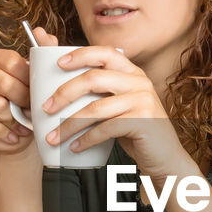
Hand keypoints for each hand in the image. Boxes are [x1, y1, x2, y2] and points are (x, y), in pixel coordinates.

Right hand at [0, 27, 56, 154]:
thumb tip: (41, 31)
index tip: (38, 92)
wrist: (22, 135)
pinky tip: (12, 135)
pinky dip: (3, 131)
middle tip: (31, 111)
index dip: (28, 81)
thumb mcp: (42, 79)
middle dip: (23, 101)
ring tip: (23, 125)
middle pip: (4, 83)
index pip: (13, 63)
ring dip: (14, 120)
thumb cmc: (32, 104)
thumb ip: (44, 52)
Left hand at [42, 46, 193, 183]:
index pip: (105, 53)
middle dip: (64, 93)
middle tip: (46, 108)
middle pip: (93, 78)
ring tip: (53, 137)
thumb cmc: (138, 132)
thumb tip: (63, 91)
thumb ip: (103, 94)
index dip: (80, 55)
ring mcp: (143, 101)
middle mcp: (139, 82)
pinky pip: (105, 128)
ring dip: (69, 124)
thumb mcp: (123, 106)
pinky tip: (74, 147)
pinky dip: (85, 139)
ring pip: (95, 108)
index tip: (58, 64)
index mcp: (133, 73)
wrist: (166, 158)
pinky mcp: (142, 121)